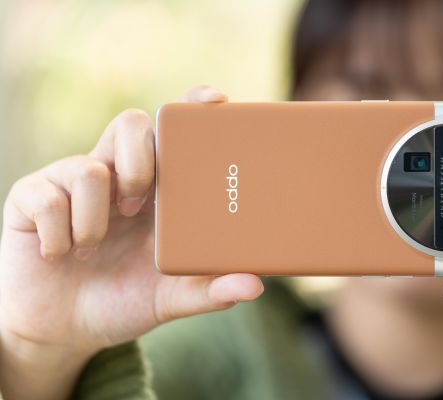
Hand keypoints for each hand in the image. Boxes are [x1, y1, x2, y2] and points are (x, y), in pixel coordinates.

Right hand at [0, 86, 263, 399]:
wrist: (63, 331)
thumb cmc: (123, 301)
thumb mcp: (170, 299)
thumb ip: (210, 291)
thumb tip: (256, 284)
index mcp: (154, 191)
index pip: (172, 134)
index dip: (190, 109)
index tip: (215, 99)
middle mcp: (116, 176)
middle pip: (131, 125)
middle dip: (139, 159)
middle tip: (139, 204)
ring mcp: (71, 183)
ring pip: (88, 165)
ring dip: (95, 215)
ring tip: (93, 247)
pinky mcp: (31, 198)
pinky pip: (46, 196)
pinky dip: (58, 234)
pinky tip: (60, 254)